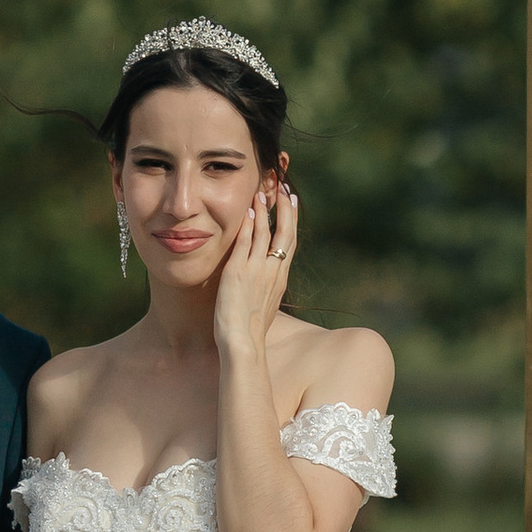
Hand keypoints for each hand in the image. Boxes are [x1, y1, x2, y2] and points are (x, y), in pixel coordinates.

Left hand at [213, 175, 296, 356]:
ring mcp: (257, 270)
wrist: (243, 343)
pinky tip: (248, 212)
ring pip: (264, 232)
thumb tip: (265, 286)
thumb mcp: (266, 307)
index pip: (290, 242)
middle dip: (285, 208)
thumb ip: (266, 290)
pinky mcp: (238, 272)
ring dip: (264, 210)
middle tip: (285, 188)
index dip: (292, 220)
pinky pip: (245, 242)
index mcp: (280, 278)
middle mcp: (273, 271)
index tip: (292, 202)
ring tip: (262, 193)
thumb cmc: (251, 332)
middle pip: (285, 232)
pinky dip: (248, 225)